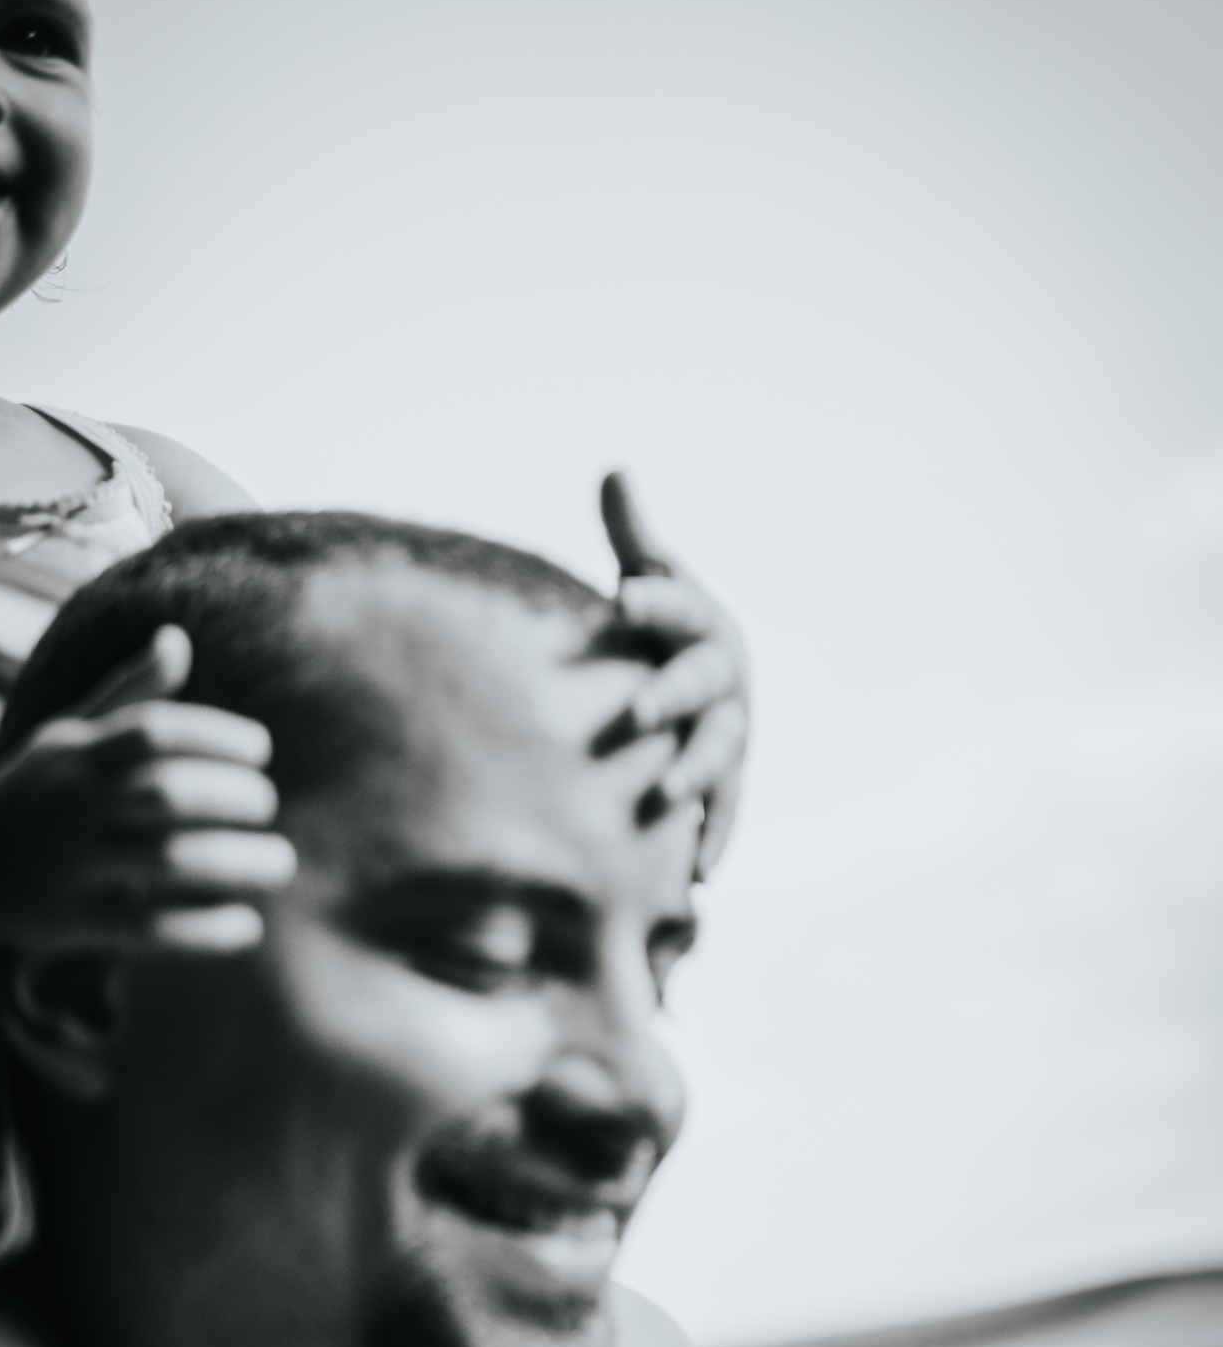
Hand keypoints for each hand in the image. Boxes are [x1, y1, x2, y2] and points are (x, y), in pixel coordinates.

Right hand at [0, 626, 295, 955]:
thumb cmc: (34, 794)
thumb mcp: (67, 738)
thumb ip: (128, 696)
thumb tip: (178, 638)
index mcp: (76, 754)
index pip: (154, 731)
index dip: (217, 735)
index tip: (261, 749)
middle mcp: (73, 806)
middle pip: (166, 794)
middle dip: (233, 797)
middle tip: (268, 805)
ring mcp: (74, 867)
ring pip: (168, 862)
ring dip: (237, 863)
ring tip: (281, 863)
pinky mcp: (77, 924)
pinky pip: (152, 929)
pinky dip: (206, 931)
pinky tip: (246, 925)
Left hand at [600, 472, 748, 878]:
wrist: (710, 685)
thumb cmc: (665, 631)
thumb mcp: (654, 579)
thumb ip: (635, 539)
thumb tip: (616, 469)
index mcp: (702, 626)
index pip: (681, 607)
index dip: (656, 601)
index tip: (623, 595)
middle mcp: (723, 680)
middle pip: (702, 685)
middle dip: (673, 695)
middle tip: (637, 711)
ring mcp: (729, 733)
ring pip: (718, 753)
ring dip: (694, 775)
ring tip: (665, 797)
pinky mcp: (726, 782)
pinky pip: (724, 813)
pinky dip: (714, 841)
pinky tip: (698, 877)